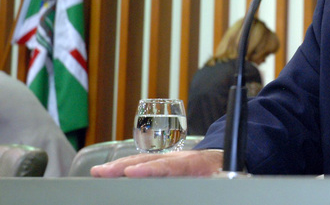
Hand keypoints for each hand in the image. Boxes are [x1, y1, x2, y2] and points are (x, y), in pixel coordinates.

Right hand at [90, 149, 223, 177]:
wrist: (221, 156)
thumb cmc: (219, 169)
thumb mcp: (222, 176)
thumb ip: (216, 181)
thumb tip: (216, 183)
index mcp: (192, 163)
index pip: (168, 166)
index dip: (150, 169)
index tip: (132, 172)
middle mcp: (176, 158)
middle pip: (148, 161)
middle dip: (124, 166)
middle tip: (102, 172)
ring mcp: (167, 158)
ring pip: (141, 160)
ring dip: (119, 166)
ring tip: (98, 172)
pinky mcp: (162, 162)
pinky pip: (141, 162)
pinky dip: (124, 166)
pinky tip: (108, 172)